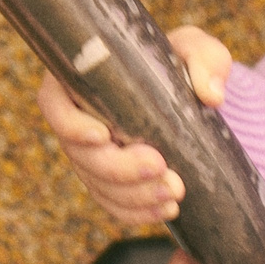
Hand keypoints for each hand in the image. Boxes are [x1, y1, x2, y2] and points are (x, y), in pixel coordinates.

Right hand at [37, 26, 233, 227]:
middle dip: (119, 169)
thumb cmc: (181, 64)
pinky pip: (113, 203)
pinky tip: (166, 210)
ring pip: (97, 184)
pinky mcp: (109, 180)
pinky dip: (137, 212)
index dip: (70, 124)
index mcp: (82, 80)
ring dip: (133, 196)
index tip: (103, 135)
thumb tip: (211, 95)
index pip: (53, 103)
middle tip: (160, 168)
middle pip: (80, 154)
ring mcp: (90, 154)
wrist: (189, 97)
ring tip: (173, 193)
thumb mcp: (196, 51)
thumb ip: (205, 60)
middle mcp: (79, 119)